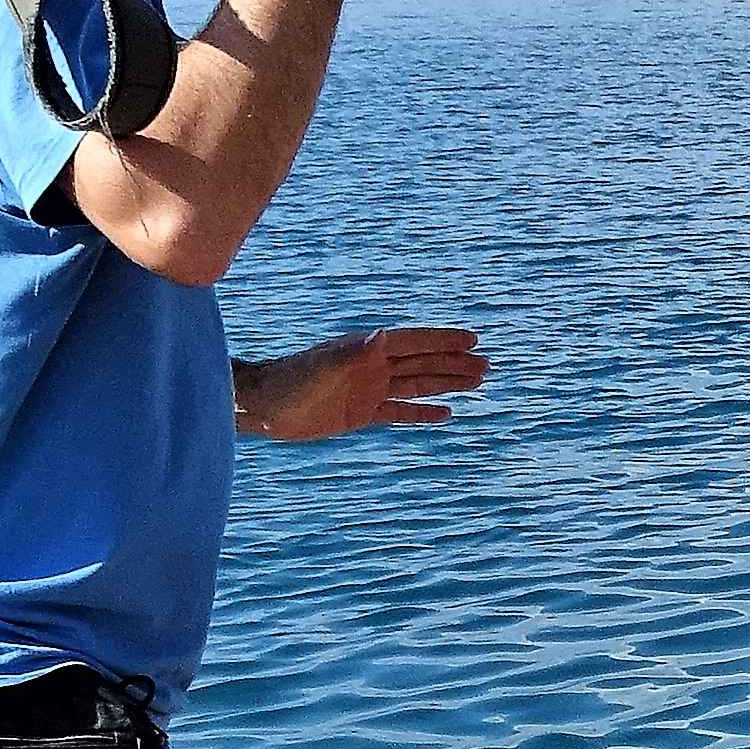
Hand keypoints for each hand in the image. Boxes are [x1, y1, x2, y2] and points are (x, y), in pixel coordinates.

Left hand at [237, 325, 484, 439]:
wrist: (262, 407)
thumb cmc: (288, 382)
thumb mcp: (322, 368)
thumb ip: (353, 353)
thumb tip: (383, 335)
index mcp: (366, 351)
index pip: (413, 343)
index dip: (442, 341)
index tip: (473, 340)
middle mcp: (372, 367)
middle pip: (422, 364)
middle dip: (454, 363)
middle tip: (487, 365)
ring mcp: (369, 390)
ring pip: (417, 385)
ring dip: (446, 384)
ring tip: (477, 383)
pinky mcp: (362, 413)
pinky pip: (401, 412)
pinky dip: (423, 412)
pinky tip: (446, 413)